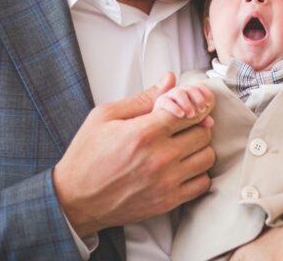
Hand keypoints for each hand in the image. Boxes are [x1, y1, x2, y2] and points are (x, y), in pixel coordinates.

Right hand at [52, 72, 215, 237]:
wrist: (75, 200)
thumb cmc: (87, 156)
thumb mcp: (105, 116)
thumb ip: (142, 97)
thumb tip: (169, 80)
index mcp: (144, 132)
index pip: (190, 111)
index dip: (194, 106)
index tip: (189, 107)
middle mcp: (159, 157)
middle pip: (203, 132)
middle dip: (196, 124)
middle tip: (183, 126)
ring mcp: (166, 182)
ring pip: (207, 157)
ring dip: (199, 148)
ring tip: (183, 146)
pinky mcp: (168, 201)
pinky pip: (202, 183)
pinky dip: (198, 173)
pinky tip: (183, 167)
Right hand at [153, 84, 214, 127]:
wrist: (157, 126)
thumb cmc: (175, 123)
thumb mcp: (191, 122)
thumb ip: (201, 120)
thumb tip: (211, 122)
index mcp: (188, 94)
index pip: (198, 87)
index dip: (205, 92)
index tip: (209, 102)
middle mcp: (179, 93)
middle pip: (190, 89)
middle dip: (198, 99)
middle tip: (202, 110)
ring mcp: (169, 97)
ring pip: (179, 93)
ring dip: (187, 103)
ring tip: (191, 115)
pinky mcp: (160, 103)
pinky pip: (167, 102)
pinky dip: (175, 107)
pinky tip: (181, 114)